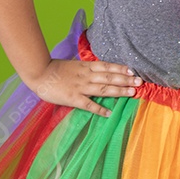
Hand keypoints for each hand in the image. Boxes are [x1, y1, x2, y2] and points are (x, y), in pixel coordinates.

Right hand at [27, 59, 141, 116]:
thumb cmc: (55, 69)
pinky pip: (89, 104)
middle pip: (109, 77)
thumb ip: (86, 68)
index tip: (133, 71)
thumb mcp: (74, 65)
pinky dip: (99, 109)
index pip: (107, 66)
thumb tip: (98, 70)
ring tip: (132, 93)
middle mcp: (86, 76)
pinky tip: (109, 113)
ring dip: (119, 91)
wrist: (39, 73)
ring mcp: (80, 87)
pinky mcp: (73, 98)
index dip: (121, 68)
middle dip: (126, 80)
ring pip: (103, 89)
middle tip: (140, 82)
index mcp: (86, 67)